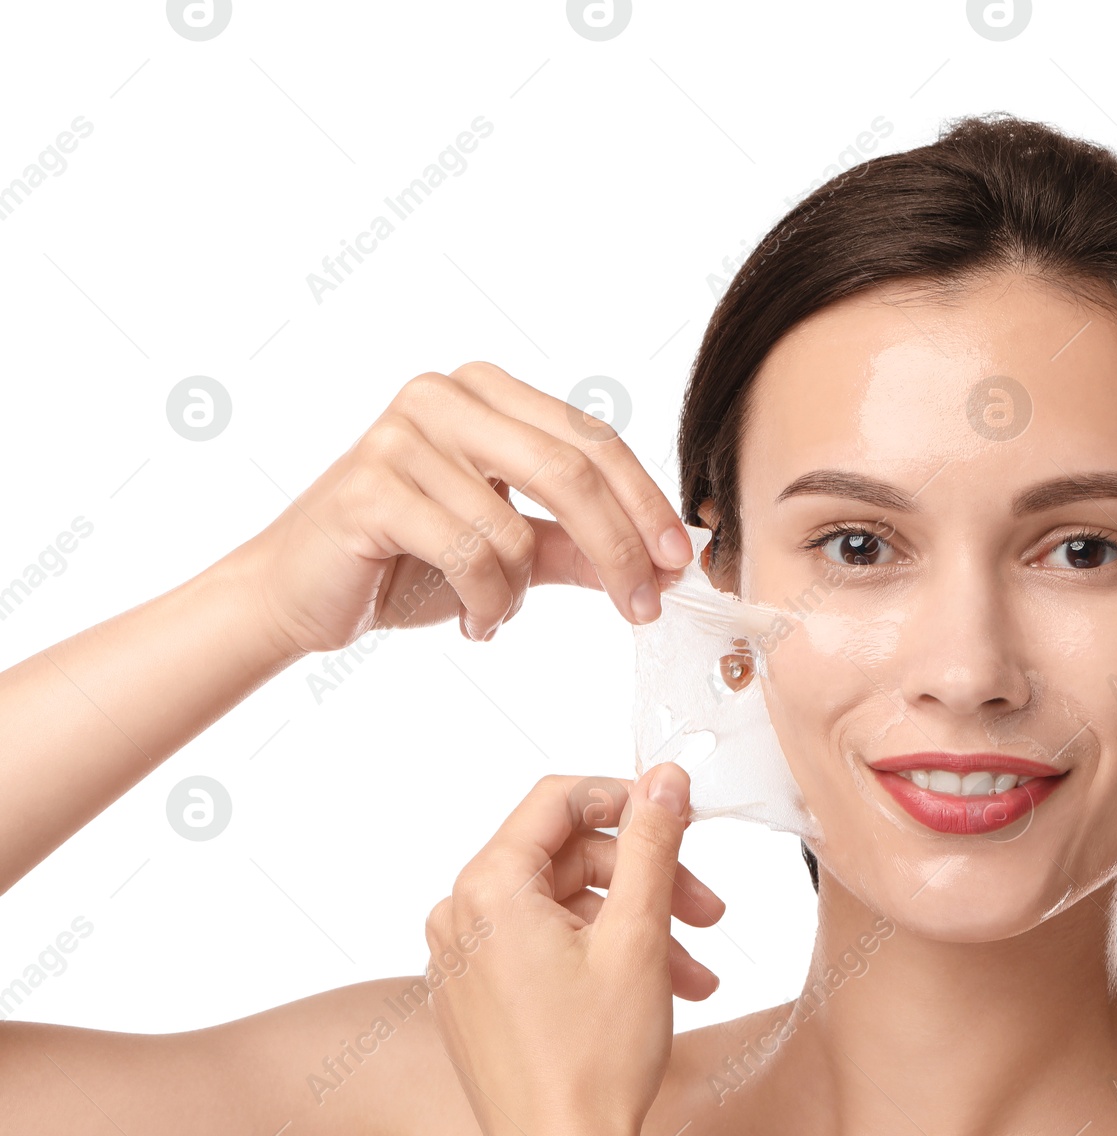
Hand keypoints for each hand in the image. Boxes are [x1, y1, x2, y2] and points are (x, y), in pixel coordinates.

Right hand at [229, 361, 693, 656]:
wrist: (296, 592)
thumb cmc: (404, 562)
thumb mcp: (510, 551)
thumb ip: (578, 545)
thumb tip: (663, 562)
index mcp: (487, 392)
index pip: (592, 440)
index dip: (645, 502)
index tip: (681, 561)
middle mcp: (445, 395)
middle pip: (570, 471)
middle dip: (619, 547)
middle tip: (644, 607)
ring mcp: (402, 434)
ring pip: (516, 528)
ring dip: (519, 593)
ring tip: (494, 615)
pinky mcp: (371, 486)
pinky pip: (469, 555)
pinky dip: (485, 604)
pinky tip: (470, 622)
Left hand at [422, 763, 720, 1135]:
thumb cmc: (590, 1065)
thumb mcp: (637, 935)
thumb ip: (653, 843)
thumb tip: (664, 780)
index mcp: (487, 889)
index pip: (559, 801)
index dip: (626, 800)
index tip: (677, 815)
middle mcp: (461, 916)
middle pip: (567, 857)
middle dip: (645, 878)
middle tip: (704, 907)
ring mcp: (463, 958)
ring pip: (564, 906)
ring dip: (635, 924)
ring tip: (693, 968)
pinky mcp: (476, 993)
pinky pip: (542, 944)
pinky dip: (600, 953)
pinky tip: (656, 985)